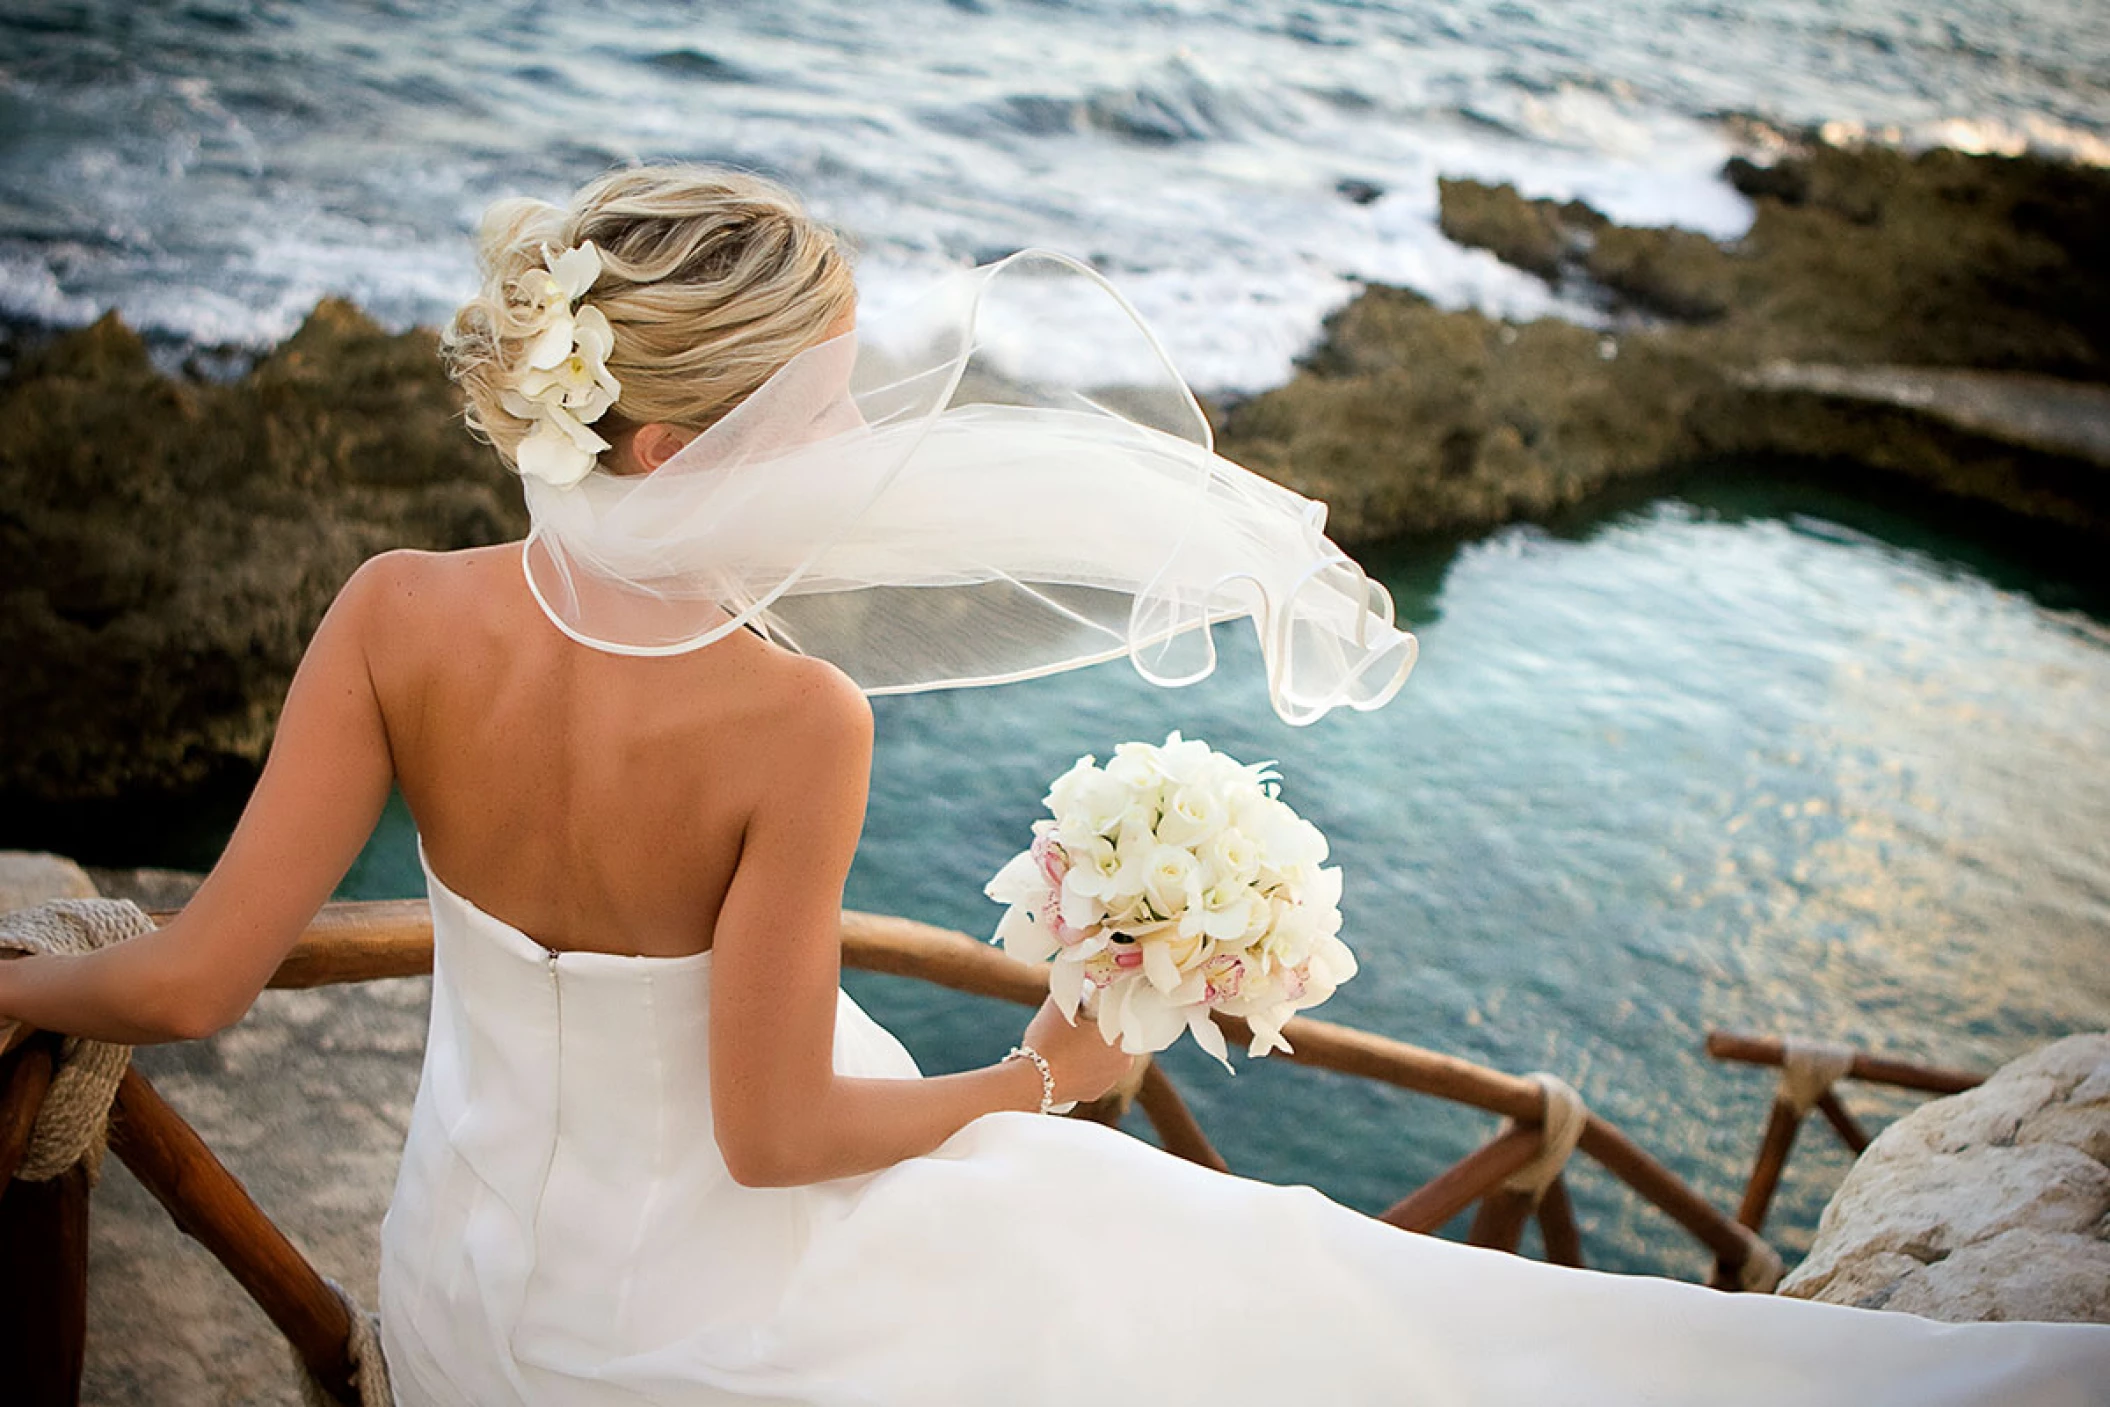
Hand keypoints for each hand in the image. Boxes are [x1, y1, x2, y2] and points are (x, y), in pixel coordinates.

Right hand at [1022, 995, 1136, 1106]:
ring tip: (1073, 1040)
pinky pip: (1094, 1072)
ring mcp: (1110, 1081)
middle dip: (1102, 1027)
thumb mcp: (1059, 1005)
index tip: (1096, 1001)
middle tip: (1083, 1018)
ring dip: (1095, 1047)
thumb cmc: (1048, 1040)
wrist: (1031, 1081)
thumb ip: (1074, 991)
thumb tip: (1079, 981)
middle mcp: (1124, 1062)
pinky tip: (1070, 1058)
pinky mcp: (1095, 1093)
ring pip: (1106, 1056)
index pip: (1123, 1015)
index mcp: (1121, 1037)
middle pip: (1115, 1035)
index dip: (1110, 1005)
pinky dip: (1085, 1065)